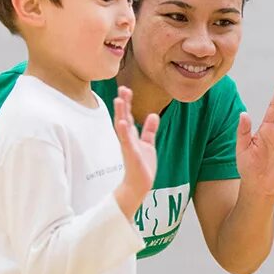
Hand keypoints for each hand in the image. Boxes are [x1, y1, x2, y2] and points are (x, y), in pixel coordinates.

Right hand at [113, 87, 158, 216]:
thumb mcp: (148, 144)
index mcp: (131, 135)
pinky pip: (126, 141)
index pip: (128, 115)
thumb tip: (154, 115)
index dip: (127, 103)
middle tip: (122, 88)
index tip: (125, 89)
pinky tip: (122, 122)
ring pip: (122, 127)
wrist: (139, 185)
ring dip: (121, 113)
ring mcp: (128, 146)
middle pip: (124, 117)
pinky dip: (124, 132)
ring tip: (119, 100)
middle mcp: (127, 138)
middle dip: (123, 103)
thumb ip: (150, 130)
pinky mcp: (130, 155)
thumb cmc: (142, 166)